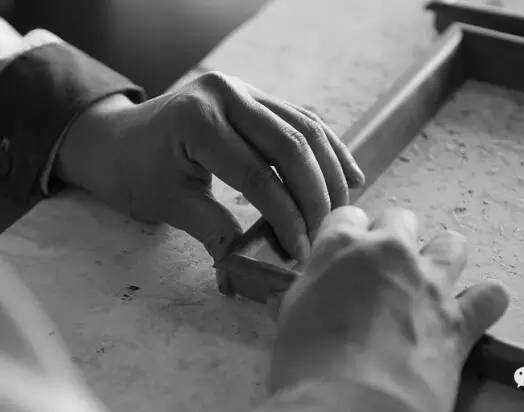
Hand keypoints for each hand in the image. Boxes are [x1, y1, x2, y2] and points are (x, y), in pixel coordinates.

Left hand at [55, 72, 364, 259]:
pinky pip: (304, 120)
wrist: (120, 140)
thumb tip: (258, 265)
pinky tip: (350, 175)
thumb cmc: (136, 172)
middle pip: (290, 145)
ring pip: (306, 128)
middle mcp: (225, 94)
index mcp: (196, 120)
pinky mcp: (259, 96)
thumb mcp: (170, 204)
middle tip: (324, 233)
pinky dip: (330, 149)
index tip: (300, 248)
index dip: (284, 215)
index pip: (255, 173)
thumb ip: (216, 230)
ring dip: (330, 173)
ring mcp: (245, 89)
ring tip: (340, 211)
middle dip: (314, 195)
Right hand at [269, 207, 508, 411]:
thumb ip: (309, 291)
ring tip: (432, 280)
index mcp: (342, 246)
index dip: (349, 235)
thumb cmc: (306, 361)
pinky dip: (484, 302)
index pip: (348, 216)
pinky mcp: (461, 318)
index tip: (347, 257)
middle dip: (393, 239)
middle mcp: (390, 252)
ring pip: (451, 244)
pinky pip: (491, 295)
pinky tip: (472, 312)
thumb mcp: (292, 317)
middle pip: (401, 219)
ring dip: (442, 257)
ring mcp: (430, 282)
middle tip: (384, 272)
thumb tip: (305, 291)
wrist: (350, 406)